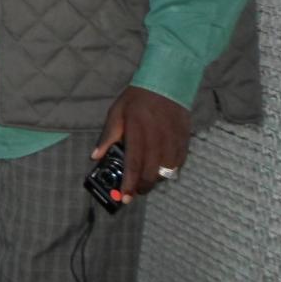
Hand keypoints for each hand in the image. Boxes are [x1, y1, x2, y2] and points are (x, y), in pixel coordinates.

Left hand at [93, 86, 190, 200]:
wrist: (166, 83)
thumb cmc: (137, 99)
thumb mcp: (116, 113)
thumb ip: (107, 136)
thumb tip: (95, 156)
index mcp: (138, 132)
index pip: (133, 164)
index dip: (129, 184)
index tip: (125, 198)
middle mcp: (157, 140)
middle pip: (151, 173)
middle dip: (142, 187)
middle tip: (134, 191)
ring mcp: (173, 141)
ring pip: (167, 172)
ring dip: (155, 180)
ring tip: (146, 180)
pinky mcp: (184, 141)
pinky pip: (178, 164)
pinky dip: (170, 171)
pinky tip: (161, 170)